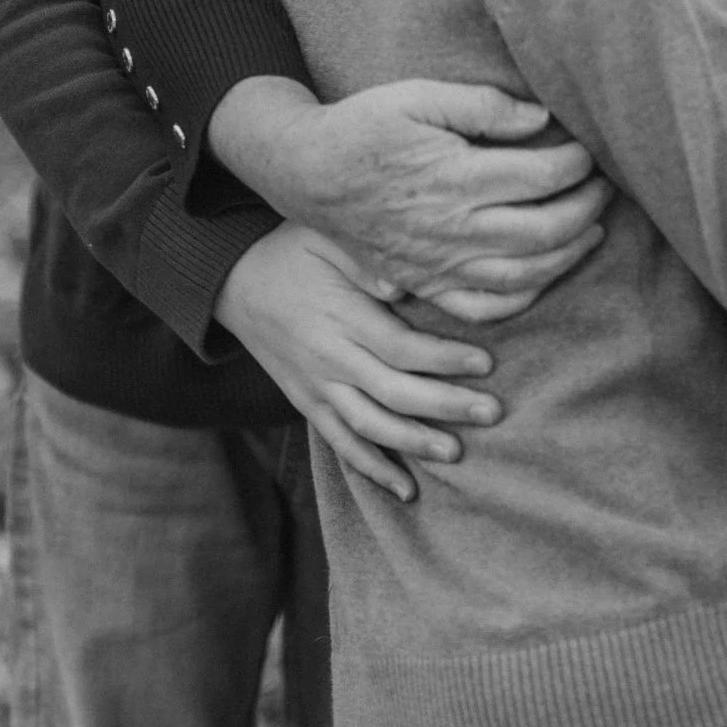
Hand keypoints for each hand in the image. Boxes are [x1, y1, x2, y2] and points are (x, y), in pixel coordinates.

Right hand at [208, 75, 609, 303]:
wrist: (304, 172)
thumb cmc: (363, 127)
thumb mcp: (418, 95)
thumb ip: (484, 105)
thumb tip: (541, 118)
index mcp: (456, 176)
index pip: (542, 176)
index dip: (577, 164)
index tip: (590, 150)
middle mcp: (453, 228)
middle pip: (544, 231)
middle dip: (585, 209)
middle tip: (604, 188)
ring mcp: (439, 263)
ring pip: (523, 275)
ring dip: (567, 256)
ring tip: (591, 231)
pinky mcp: (424, 283)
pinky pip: (482, 308)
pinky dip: (522, 298)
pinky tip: (542, 276)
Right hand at [213, 224, 502, 503]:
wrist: (234, 280)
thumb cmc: (292, 251)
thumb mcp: (326, 238)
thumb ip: (365, 261)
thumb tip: (401, 286)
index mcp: (341, 317)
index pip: (400, 347)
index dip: (444, 359)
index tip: (486, 363)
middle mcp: (329, 358)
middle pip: (393, 392)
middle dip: (445, 407)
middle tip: (491, 413)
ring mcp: (316, 386)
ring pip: (368, 426)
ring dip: (412, 443)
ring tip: (455, 453)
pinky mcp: (308, 403)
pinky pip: (340, 442)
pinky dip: (371, 468)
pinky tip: (406, 489)